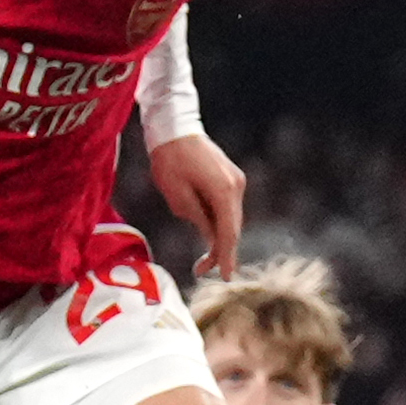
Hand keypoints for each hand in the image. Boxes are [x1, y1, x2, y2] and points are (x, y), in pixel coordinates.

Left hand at [147, 133, 246, 265]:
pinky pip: (227, 207)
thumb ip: (198, 219)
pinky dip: (219, 222)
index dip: (226, 256)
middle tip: (202, 270)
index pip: (229, 232)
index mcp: (224, 191)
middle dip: (221, 251)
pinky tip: (205, 232)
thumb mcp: (177, 196)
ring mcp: (235, 181)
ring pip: (231, 218)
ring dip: (219, 237)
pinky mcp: (230, 178)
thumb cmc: (170, 160)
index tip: (224, 276)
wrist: (174, 128)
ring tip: (201, 258)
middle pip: (233, 227)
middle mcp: (236, 186)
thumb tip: (210, 238)